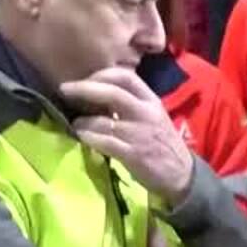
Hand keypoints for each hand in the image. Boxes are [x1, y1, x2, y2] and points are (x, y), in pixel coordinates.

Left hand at [61, 68, 195, 205]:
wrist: (181, 173)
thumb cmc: (162, 142)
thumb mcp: (153, 115)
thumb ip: (131, 102)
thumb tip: (98, 92)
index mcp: (151, 100)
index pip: (125, 76)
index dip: (101, 74)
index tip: (84, 78)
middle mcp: (145, 113)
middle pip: (111, 92)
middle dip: (84, 88)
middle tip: (64, 89)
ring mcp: (139, 134)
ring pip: (102, 120)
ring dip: (82, 120)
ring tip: (75, 122)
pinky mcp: (132, 155)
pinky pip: (103, 142)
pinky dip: (88, 137)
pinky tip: (81, 136)